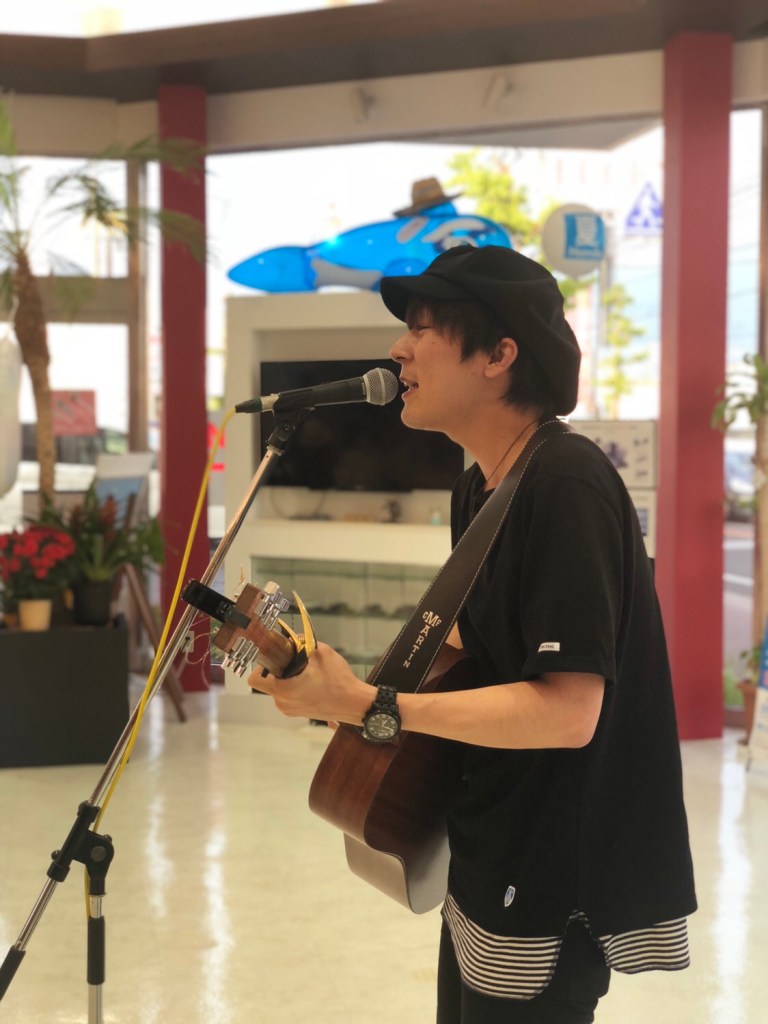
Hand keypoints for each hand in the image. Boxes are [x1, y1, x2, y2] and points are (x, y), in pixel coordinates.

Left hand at [247, 642, 373, 725]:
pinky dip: (295, 687)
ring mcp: (290, 710)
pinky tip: (312, 682)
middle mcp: (282, 702)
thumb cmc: (338, 680)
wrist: (354, 704)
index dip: (261, 664)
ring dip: (287, 679)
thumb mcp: (321, 653)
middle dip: (278, 670)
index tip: (276, 656)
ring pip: (279, 689)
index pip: (255, 678)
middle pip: (267, 682)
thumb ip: (302, 642)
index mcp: (283, 689)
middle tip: (294, 661)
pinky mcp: (298, 713)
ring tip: (307, 672)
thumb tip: (292, 638)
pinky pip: (288, 696)